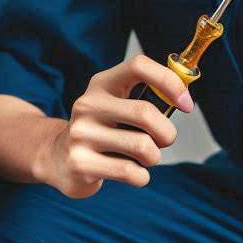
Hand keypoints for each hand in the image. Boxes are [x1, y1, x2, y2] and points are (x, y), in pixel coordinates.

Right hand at [32, 55, 192, 198]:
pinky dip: (141, 176)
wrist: (57, 156)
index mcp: (101, 84)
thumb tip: (185, 98)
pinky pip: (132, 173)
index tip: (186, 103)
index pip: (138, 65)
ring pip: (143, 147)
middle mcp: (87, 104)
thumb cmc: (103, 130)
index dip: (169, 81)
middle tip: (164, 141)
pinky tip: (129, 172)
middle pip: (146, 113)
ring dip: (153, 157)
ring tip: (142, 157)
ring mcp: (81, 134)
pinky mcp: (81, 164)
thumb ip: (148, 98)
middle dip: (167, 133)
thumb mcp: (117, 105)